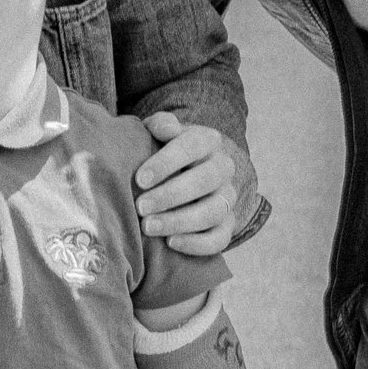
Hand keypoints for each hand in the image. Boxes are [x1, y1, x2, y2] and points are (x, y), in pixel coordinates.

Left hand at [134, 111, 251, 256]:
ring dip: (180, 221)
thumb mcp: (157, 133)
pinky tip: (171, 243)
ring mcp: (227, 197)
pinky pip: (220, 238)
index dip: (166, 163)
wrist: (183, 172)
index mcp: (207, 140)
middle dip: (170, 195)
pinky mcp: (227, 225)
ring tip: (148, 227)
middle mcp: (223, 168)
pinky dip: (197, 244)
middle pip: (205, 181)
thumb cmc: (161, 151)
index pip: (192, 146)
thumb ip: (160, 125)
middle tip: (140, 206)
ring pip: (213, 211)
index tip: (140, 179)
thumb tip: (164, 128)